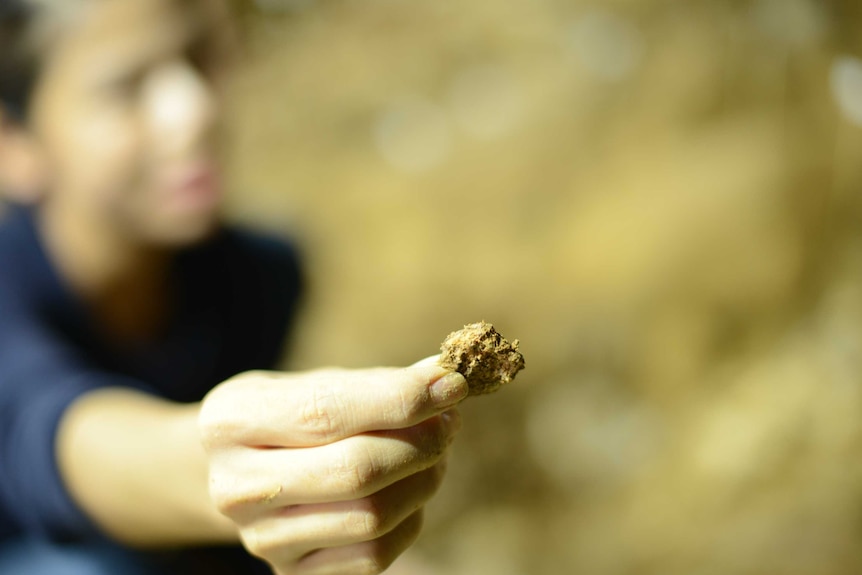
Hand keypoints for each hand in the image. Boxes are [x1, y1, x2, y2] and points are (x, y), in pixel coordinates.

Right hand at [198, 357, 466, 574]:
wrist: (240, 473)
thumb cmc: (288, 416)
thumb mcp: (312, 383)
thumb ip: (374, 384)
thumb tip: (444, 379)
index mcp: (231, 421)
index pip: (329, 411)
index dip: (401, 399)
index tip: (452, 384)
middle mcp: (235, 487)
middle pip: (355, 471)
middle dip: (420, 443)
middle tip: (448, 423)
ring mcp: (261, 539)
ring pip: (372, 516)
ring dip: (422, 480)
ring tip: (432, 452)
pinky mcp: (292, 573)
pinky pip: (374, 554)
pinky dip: (409, 518)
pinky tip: (408, 489)